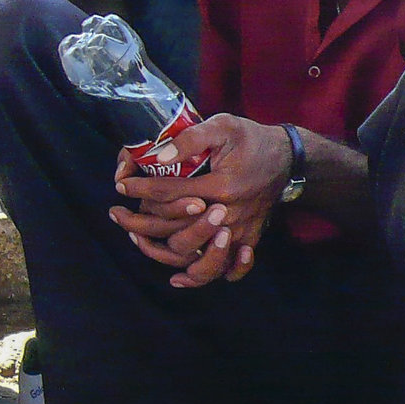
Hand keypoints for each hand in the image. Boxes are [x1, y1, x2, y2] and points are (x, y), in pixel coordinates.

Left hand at [109, 115, 291, 287]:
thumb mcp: (223, 125)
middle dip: (139, 224)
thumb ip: (192, 138)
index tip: (120, 185)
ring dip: (163, 253)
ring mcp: (238, 231)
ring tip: (136, 239)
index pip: (169, 193)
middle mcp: (229, 215)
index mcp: (220, 187)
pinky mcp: (246, 239)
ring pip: (196, 257)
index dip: (140, 189)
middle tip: (116, 214)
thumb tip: (158, 156)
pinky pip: (224, 268)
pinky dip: (202, 276)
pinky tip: (179, 277)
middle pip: (176, 231)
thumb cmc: (252, 139)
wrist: (288, 158)